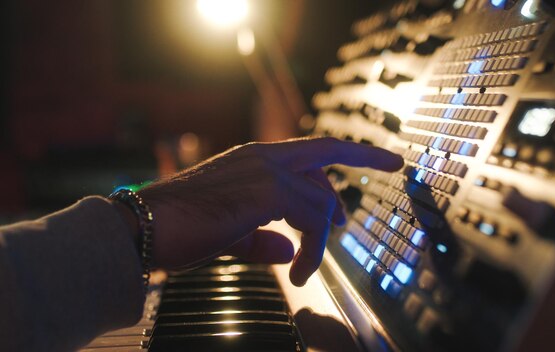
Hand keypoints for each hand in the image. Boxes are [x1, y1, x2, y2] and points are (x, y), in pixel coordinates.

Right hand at [137, 137, 403, 285]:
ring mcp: (264, 169)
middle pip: (329, 148)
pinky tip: (298, 272)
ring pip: (321, 198)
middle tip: (393, 163)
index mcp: (253, 160)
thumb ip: (263, 239)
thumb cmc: (179, 229)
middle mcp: (262, 156)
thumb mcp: (230, 233)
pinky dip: (313, 248)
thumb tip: (289, 249)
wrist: (142, 228)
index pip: (308, 152)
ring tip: (306, 269)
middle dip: (366, 154)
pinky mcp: (266, 190)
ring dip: (322, 239)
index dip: (340, 156)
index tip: (367, 160)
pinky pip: (311, 218)